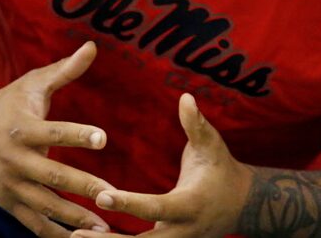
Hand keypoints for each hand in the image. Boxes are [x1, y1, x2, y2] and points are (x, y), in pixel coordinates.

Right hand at [0, 41, 114, 236]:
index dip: (77, 134)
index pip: (53, 130)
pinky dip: (53, 233)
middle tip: (113, 193)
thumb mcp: (34, 83)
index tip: (103, 137)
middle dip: (82, 185)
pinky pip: (31, 222)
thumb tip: (92, 46)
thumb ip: (65, 70)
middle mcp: (14, 158)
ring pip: (43, 204)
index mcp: (22, 127)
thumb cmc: (11, 102)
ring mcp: (8, 184)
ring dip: (73, 217)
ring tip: (104, 227)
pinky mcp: (6, 202)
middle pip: (51, 174)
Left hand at [70, 94, 252, 237]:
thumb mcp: (212, 145)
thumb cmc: (222, 168)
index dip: (127, 203)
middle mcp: (183, 232)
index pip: (154, 208)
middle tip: (76, 232)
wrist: (244, 204)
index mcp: (189, 205)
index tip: (101, 195)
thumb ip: (196, 124)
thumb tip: (186, 97)